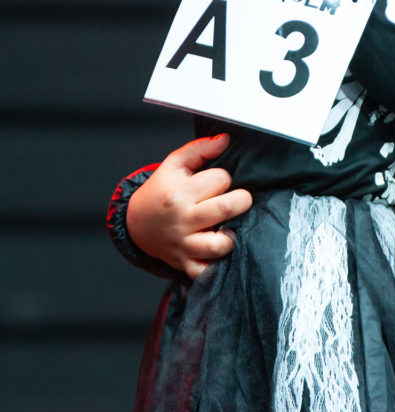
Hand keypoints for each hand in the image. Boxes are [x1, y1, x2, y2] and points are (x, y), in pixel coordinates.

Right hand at [126, 133, 252, 279]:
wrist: (136, 224)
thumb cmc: (161, 190)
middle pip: (229, 207)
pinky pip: (207, 271)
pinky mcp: (185, 264)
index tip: (217, 182)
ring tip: (228, 224)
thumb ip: (200, 148)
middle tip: (236, 200)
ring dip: (232, 234)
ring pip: (221, 244)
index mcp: (180, 193)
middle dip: (241, 200)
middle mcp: (182, 220)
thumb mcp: (174, 164)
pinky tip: (219, 249)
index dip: (224, 178)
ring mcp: (184, 245)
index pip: (222, 179)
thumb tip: (225, 139)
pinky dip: (217, 264)